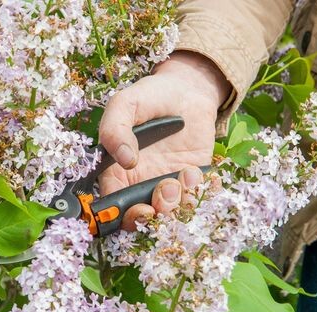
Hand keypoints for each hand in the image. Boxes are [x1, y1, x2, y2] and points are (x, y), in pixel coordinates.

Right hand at [98, 51, 230, 229]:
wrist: (187, 88)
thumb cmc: (149, 96)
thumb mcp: (125, 105)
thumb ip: (115, 130)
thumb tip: (125, 160)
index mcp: (116, 172)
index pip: (114, 208)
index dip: (125, 217)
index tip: (142, 208)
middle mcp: (140, 184)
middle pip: (144, 219)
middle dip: (157, 214)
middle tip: (166, 190)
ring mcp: (168, 184)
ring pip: (172, 214)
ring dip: (181, 203)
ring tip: (185, 174)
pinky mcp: (193, 181)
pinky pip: (199, 200)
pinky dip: (202, 192)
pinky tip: (198, 171)